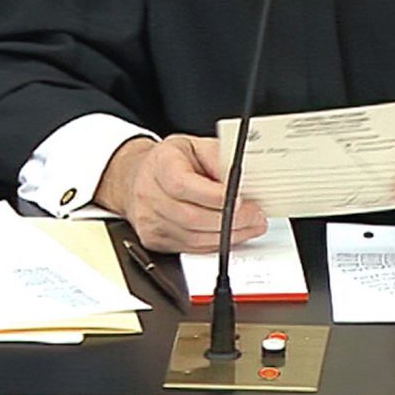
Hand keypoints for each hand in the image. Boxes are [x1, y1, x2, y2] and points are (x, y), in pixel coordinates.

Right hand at [96, 134, 267, 253]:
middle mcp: (150, 194)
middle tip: (255, 215)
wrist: (138, 177)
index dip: (213, 196)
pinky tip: (232, 235)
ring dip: (228, 236)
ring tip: (250, 225)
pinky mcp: (154, 241)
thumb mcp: (197, 145)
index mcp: (160, 164)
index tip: (239, 199)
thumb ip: (218, 159)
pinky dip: (215, 244)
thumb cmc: (172, 160)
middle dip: (230, 220)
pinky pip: (190, 249)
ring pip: (193, 238)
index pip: (183, 185)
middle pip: (191, 216)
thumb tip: (242, 179)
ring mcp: (150, 221)